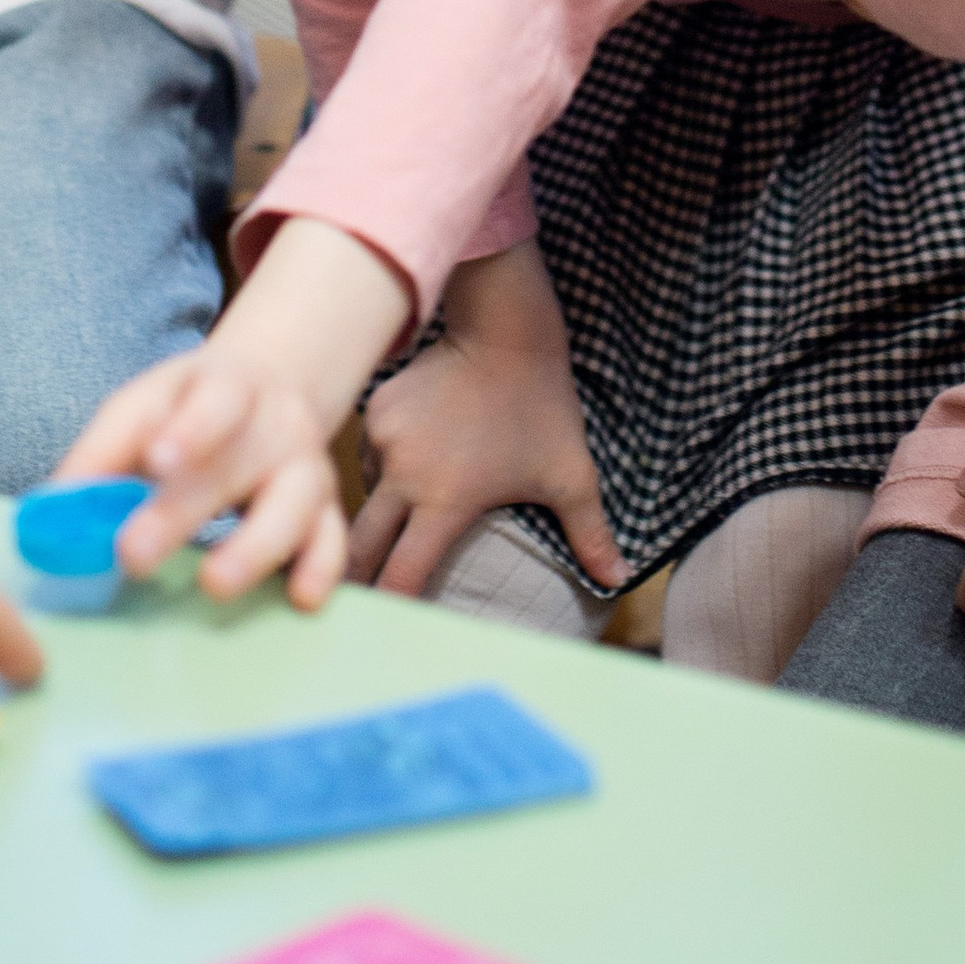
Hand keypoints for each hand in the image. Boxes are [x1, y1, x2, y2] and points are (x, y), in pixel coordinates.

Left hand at [56, 218, 413, 613]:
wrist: (271, 388)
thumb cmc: (188, 411)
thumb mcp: (146, 408)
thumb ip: (100, 457)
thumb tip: (44, 518)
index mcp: (224, 385)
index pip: (211, 401)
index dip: (188, 430)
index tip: (156, 460)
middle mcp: (272, 422)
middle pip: (233, 464)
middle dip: (184, 510)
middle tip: (133, 555)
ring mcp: (305, 465)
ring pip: (293, 502)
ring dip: (255, 546)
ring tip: (213, 585)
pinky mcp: (327, 509)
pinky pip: (333, 540)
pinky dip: (322, 568)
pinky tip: (299, 598)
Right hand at [348, 240, 622, 598]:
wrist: (506, 330)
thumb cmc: (540, 406)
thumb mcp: (571, 474)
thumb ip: (590, 533)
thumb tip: (620, 579)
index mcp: (444, 502)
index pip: (403, 575)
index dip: (392, 608)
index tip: (384, 633)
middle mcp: (403, 476)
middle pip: (359, 545)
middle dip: (353, 576)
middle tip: (344, 601)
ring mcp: (384, 438)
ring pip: (365, 494)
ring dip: (377, 512)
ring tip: (399, 517)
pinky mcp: (376, 407)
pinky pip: (369, 453)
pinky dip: (382, 467)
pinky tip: (408, 462)